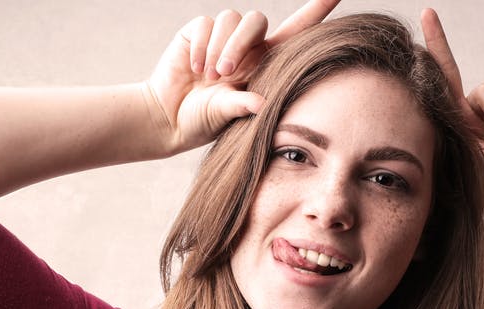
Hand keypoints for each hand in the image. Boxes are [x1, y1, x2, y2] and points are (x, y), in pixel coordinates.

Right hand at [146, 0, 340, 154]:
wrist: (170, 119)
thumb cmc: (205, 121)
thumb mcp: (227, 115)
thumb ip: (243, 105)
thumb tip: (263, 103)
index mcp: (263, 62)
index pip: (294, 31)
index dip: (314, 11)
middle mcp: (245, 45)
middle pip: (256, 20)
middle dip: (241, 44)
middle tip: (226, 73)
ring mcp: (220, 37)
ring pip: (231, 18)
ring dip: (221, 47)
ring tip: (211, 76)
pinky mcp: (197, 33)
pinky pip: (206, 24)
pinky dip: (201, 46)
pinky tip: (196, 68)